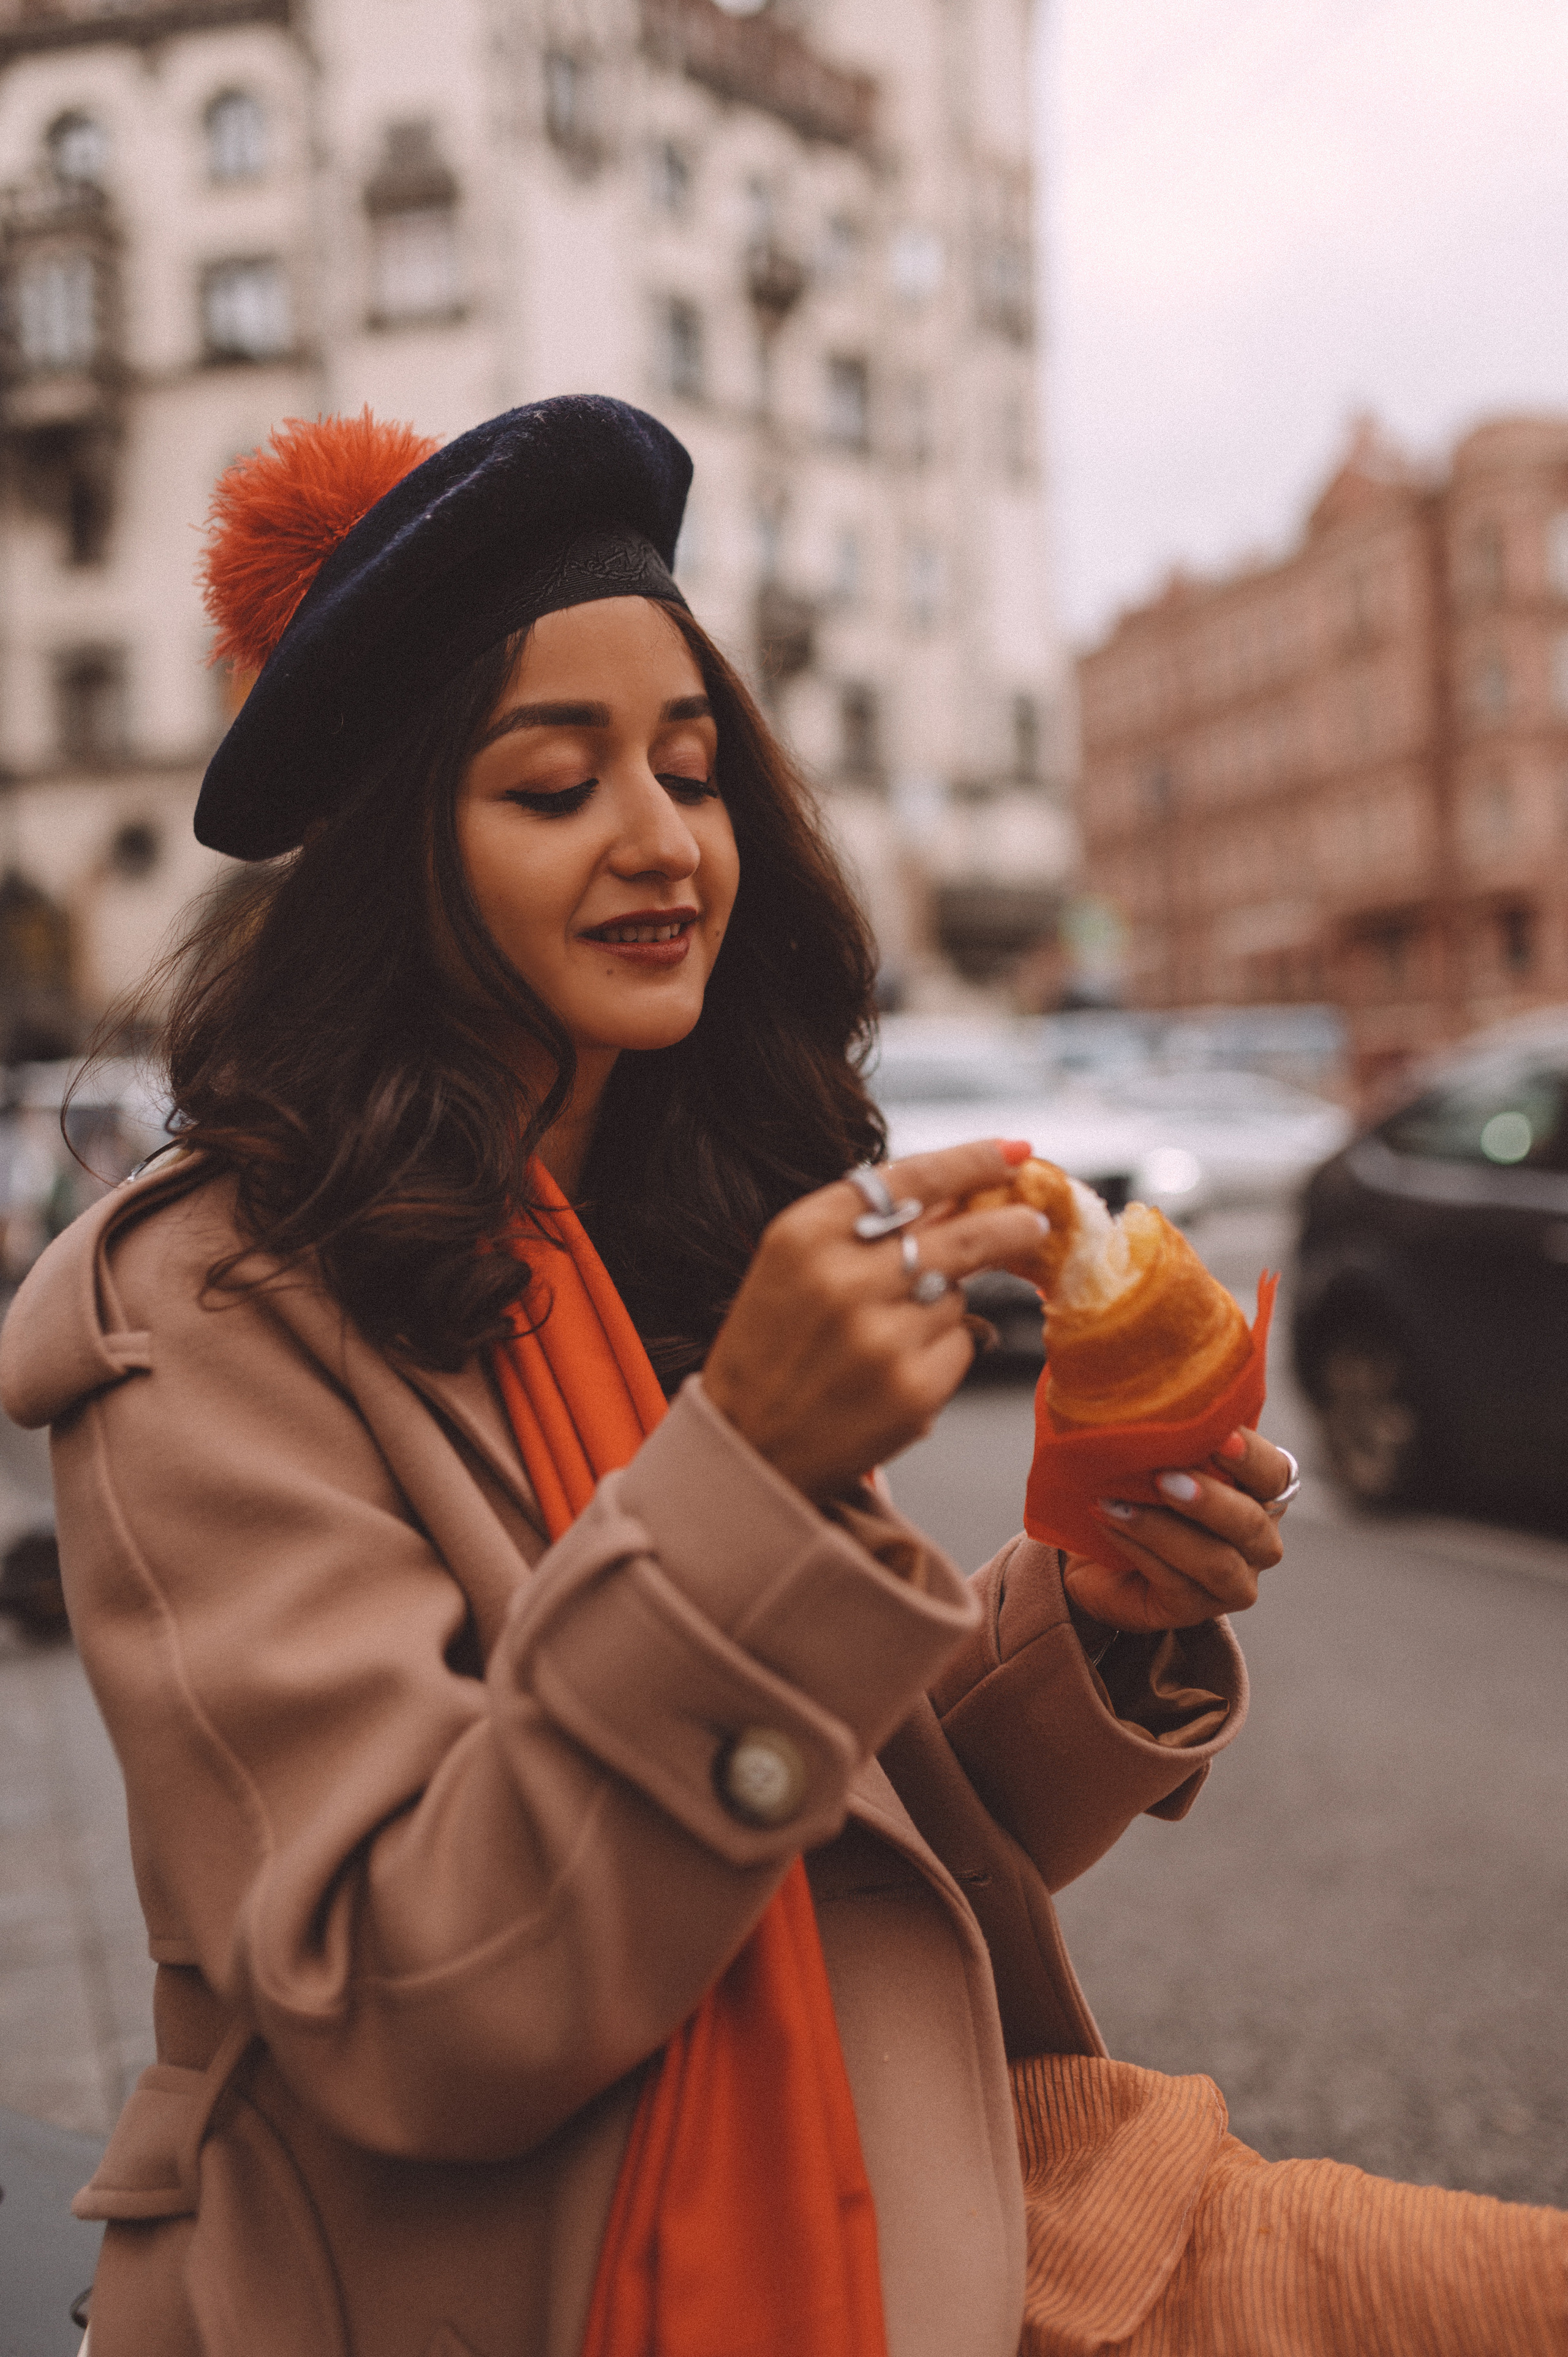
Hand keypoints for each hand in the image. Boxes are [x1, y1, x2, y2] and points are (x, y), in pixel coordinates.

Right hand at [704, 1141, 1047, 1503]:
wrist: (745, 1447)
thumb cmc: (768, 1348)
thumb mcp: (793, 1264)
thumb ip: (863, 1223)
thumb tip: (955, 1191)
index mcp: (806, 1234)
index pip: (912, 1177)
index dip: (974, 1160)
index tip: (1014, 1151)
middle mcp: (845, 1280)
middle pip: (963, 1234)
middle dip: (1010, 1225)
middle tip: (1032, 1222)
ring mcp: (883, 1338)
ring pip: (958, 1295)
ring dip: (944, 1302)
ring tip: (889, 1330)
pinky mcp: (913, 1391)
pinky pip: (960, 1347)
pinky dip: (942, 1351)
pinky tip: (896, 1367)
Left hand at [1062, 1428, 1291, 1631]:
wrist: (1093, 1551)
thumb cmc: (1137, 1488)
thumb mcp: (1160, 1454)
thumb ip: (1176, 1432)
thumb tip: (1157, 1386)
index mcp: (1261, 1493)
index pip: (1275, 1474)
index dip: (1252, 1458)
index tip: (1219, 1435)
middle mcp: (1258, 1540)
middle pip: (1253, 1524)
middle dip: (1210, 1500)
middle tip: (1163, 1477)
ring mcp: (1233, 1582)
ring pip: (1217, 1563)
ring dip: (1165, 1530)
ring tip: (1118, 1504)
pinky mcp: (1194, 1609)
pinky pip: (1175, 1583)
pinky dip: (1140, 1549)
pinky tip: (1109, 1522)